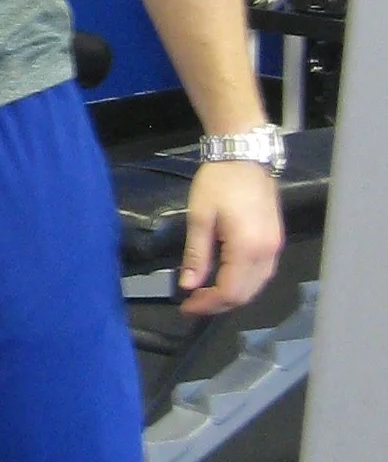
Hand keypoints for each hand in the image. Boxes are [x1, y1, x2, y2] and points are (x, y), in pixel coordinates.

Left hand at [176, 160, 284, 316]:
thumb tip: (188, 286)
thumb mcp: (200, 217)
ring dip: (232, 295)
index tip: (185, 307)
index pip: (229, 292)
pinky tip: (225, 278)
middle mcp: (267, 252)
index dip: (207, 305)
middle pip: (245, 294)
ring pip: (256, 286)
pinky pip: (262, 273)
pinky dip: (244, 282)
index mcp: (247, 248)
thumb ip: (196, 255)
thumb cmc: (219, 181)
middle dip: (218, 304)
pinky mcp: (276, 239)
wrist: (244, 154)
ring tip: (205, 294)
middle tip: (192, 303)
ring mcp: (275, 246)